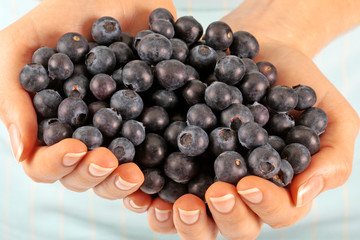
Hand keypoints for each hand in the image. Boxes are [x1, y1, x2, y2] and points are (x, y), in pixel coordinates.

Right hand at [0, 0, 174, 197]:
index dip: (56, 164)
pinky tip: (161, 179)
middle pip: (83, 177)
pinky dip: (158, 175)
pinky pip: (156, 159)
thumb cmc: (66, 14)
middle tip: (109, 161)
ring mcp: (120, 133)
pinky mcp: (153, 124)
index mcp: (53, 124)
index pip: (45, 164)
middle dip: (94, 176)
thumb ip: (11, 93)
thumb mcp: (22, 44)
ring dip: (123, 183)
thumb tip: (21, 149)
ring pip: (117, 176)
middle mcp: (86, 135)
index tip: (77, 148)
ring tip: (136, 173)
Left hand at [124, 13, 359, 239]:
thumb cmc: (298, 83)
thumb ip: (331, 158)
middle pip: (232, 224)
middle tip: (214, 193)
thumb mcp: (333, 116)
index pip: (275, 213)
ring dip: (182, 219)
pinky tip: (140, 183)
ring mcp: (206, 176)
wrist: (261, 50)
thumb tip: (304, 193)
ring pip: (193, 216)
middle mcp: (239, 190)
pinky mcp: (178, 157)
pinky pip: (161, 183)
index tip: (248, 182)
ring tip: (176, 203)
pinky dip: (149, 191)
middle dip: (223, 216)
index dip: (262, 205)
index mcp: (276, 187)